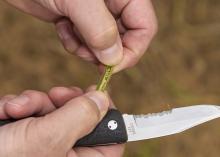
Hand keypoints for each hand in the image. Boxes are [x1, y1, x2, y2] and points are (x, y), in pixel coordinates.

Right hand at [0, 87, 123, 156]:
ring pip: (57, 110)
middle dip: (65, 102)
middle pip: (83, 118)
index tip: (98, 93)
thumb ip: (80, 116)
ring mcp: (48, 144)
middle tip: (55, 95)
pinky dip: (23, 106)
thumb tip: (103, 98)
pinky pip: (37, 111)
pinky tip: (7, 112)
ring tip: (17, 110)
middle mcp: (68, 155)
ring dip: (37, 103)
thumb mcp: (48, 138)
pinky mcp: (31, 134)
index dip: (108, 113)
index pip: (112, 139)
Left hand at [5, 0, 156, 71]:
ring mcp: (96, 14)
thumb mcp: (78, 1)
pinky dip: (74, 42)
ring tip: (71, 34)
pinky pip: (85, 42)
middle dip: (105, 52)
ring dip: (87, 48)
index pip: (145, 28)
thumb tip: (113, 58)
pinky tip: (62, 27)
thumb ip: (99, 28)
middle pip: (125, 39)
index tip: (112, 66)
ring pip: (104, 44)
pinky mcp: (80, 20)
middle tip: (87, 52)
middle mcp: (114, 4)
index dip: (133, 51)